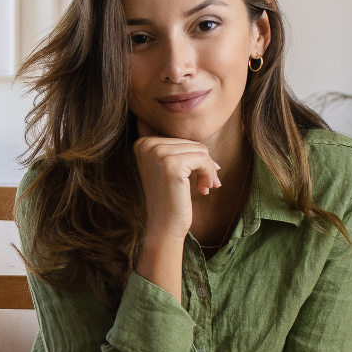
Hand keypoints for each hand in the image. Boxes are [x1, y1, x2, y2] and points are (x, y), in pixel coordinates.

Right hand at [133, 118, 220, 243]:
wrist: (163, 226)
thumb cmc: (169, 198)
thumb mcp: (165, 167)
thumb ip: (172, 146)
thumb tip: (193, 124)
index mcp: (142, 142)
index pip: (181, 138)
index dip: (193, 157)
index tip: (195, 175)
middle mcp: (147, 144)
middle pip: (192, 142)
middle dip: (203, 164)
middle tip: (203, 184)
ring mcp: (158, 153)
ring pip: (200, 150)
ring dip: (208, 170)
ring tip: (203, 187)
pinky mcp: (172, 164)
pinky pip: (203, 159)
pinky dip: (209, 174)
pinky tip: (203, 189)